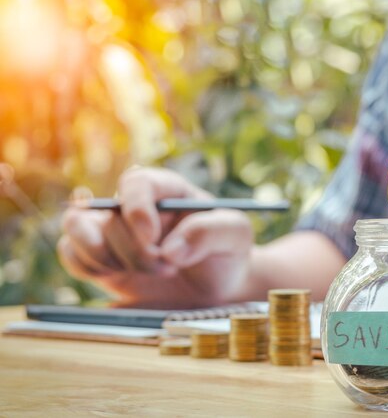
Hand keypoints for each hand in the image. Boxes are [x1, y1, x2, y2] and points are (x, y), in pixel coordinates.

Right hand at [57, 167, 254, 307]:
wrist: (218, 287)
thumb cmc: (227, 253)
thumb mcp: (235, 236)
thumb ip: (210, 232)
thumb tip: (170, 248)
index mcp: (168, 191)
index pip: (137, 182)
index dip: (137, 207)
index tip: (152, 239)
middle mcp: (137, 207)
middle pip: (111, 215)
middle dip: (136, 250)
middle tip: (167, 270)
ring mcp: (116, 232)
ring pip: (78, 227)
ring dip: (104, 256)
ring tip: (143, 273)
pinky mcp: (103, 259)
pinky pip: (70, 253)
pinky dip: (86, 265)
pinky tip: (118, 276)